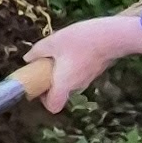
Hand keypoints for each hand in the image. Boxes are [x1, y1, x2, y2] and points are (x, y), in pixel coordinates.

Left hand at [25, 13, 141, 112]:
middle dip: (52, 82)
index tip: (39, 85)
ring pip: (70, 82)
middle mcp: (77, 86)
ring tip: (60, 52)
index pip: (53, 106)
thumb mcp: (54, 42)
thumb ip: (38, 51)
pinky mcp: (96, 70)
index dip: (44, 100)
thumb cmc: (80, 41)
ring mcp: (88, 79)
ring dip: (63, 72)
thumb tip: (28, 58)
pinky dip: (74, 66)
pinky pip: (79, 74)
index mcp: (64, 84)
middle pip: (61, 93)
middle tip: (46, 65)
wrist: (113, 36)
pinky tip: (74, 47)